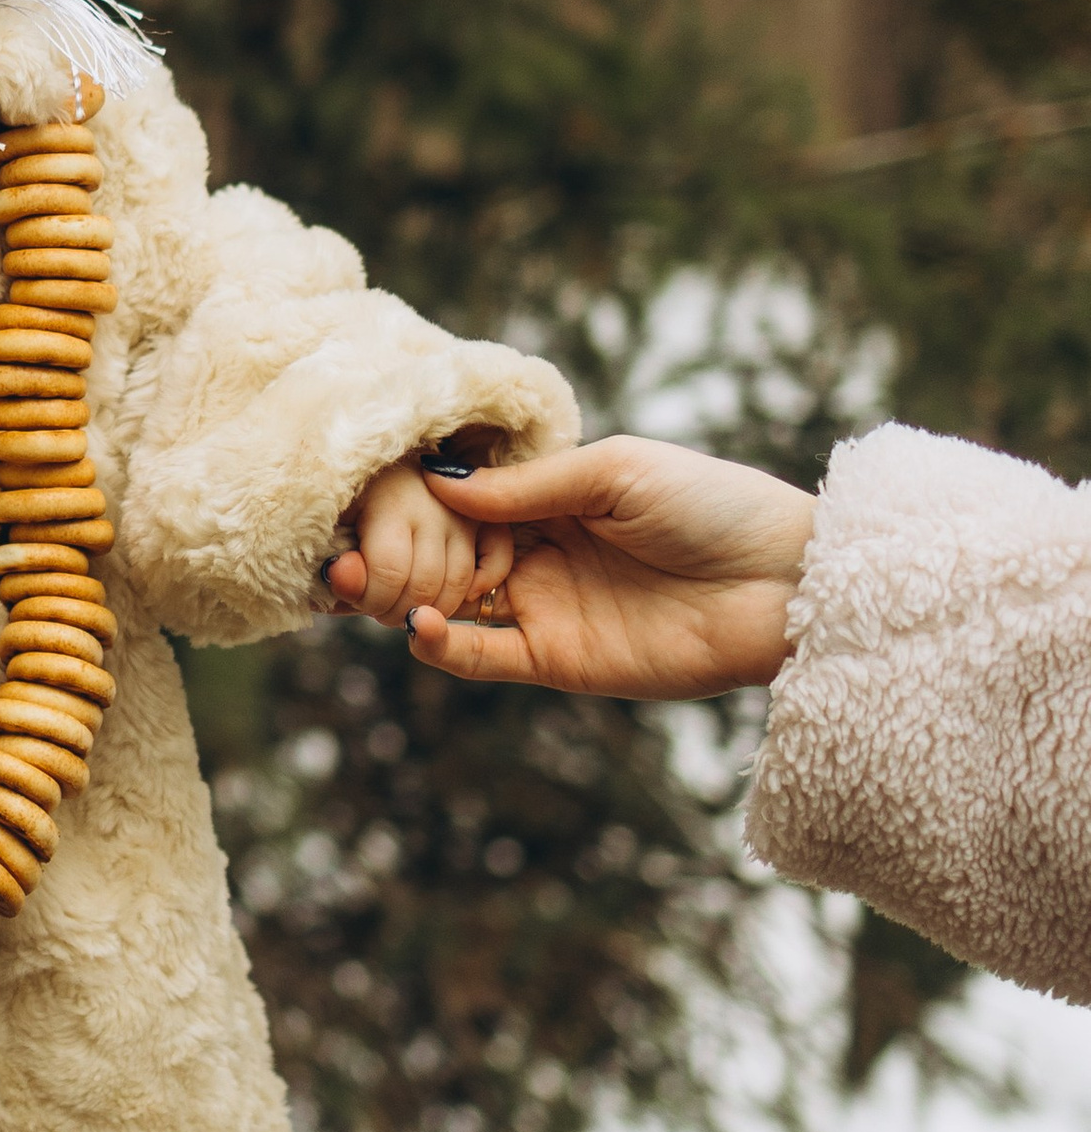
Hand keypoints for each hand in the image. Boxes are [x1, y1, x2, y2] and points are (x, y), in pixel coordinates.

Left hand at [328, 456, 515, 625]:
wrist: (374, 456)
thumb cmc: (343, 501)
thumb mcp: (329, 526)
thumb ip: (337, 560)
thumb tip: (338, 575)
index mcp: (389, 499)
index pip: (388, 571)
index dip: (370, 600)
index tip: (356, 599)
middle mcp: (434, 503)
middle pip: (424, 585)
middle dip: (396, 610)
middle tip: (379, 608)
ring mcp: (465, 510)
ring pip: (459, 583)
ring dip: (431, 609)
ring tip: (404, 606)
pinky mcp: (486, 515)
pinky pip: (496, 559)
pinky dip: (477, 586)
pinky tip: (447, 595)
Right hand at [403, 436, 816, 697]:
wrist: (785, 584)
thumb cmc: (714, 506)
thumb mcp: (616, 471)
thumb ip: (527, 486)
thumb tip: (439, 482)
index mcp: (551, 496)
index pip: (461, 497)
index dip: (414, 497)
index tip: (366, 492)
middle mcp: (538, 551)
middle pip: (442, 552)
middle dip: (391, 550)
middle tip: (346, 549)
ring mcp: (545, 606)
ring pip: (451, 604)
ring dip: (402, 597)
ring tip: (363, 587)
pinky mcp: (559, 660)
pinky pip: (485, 658)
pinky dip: (445, 647)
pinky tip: (423, 626)